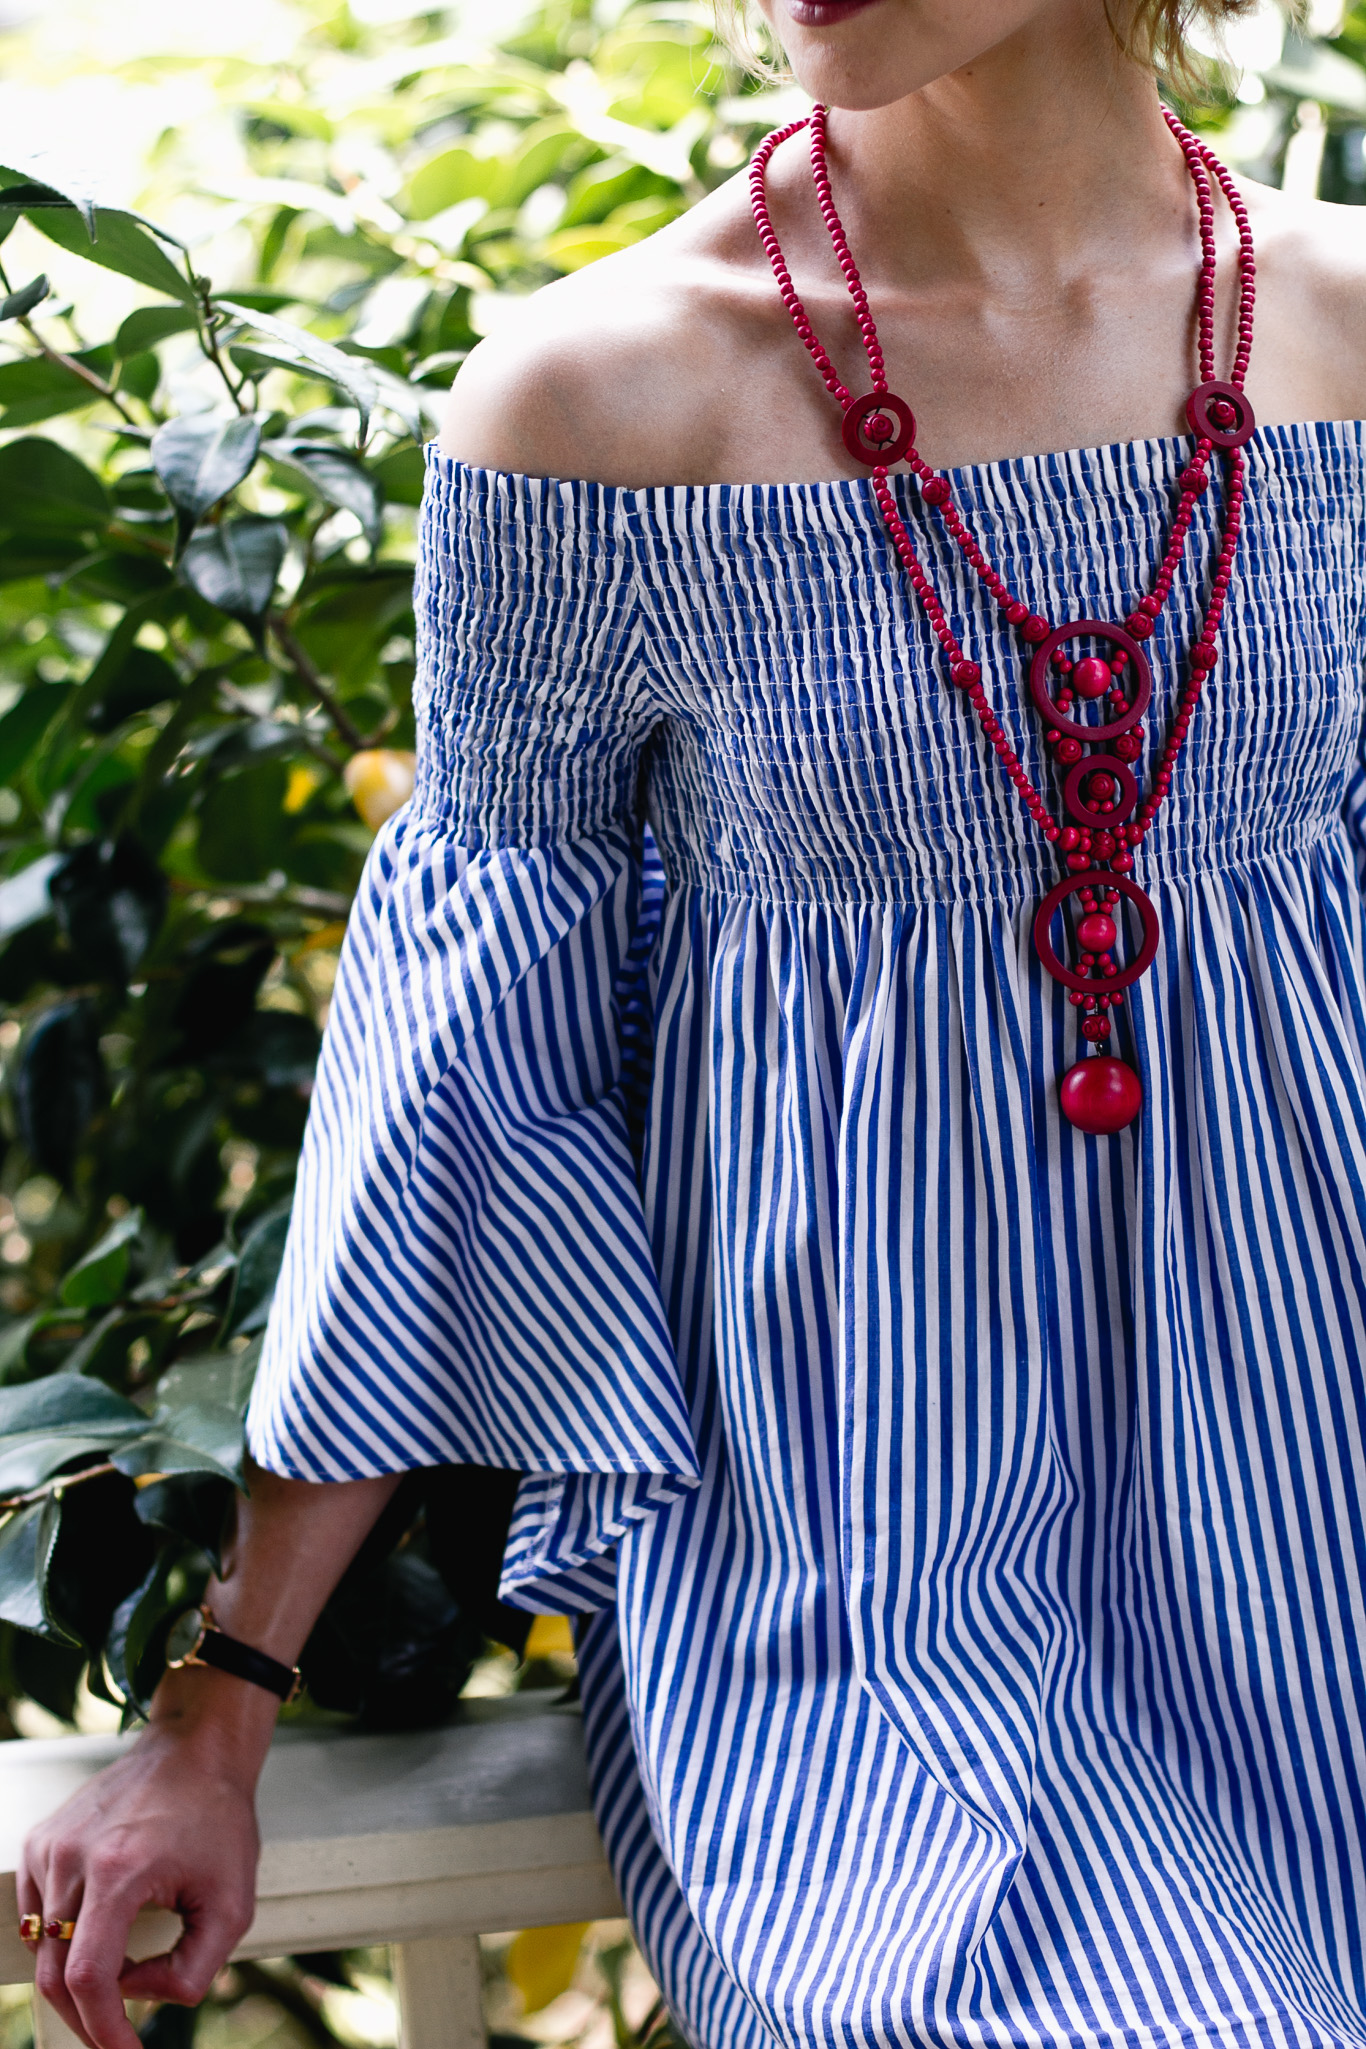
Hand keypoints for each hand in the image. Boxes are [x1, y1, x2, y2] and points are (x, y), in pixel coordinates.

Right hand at [19, 1680, 268, 2048]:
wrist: (196, 1749)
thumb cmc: (218, 1820)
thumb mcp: (232, 1903)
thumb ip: (191, 1970)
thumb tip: (136, 1994)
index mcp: (118, 1871)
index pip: (87, 1977)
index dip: (102, 2029)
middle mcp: (71, 1858)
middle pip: (55, 1972)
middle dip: (85, 2019)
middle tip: (117, 2037)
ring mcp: (49, 1847)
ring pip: (43, 1946)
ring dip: (76, 1978)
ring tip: (122, 1976)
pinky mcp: (40, 1842)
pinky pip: (39, 1914)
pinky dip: (63, 1940)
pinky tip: (102, 1932)